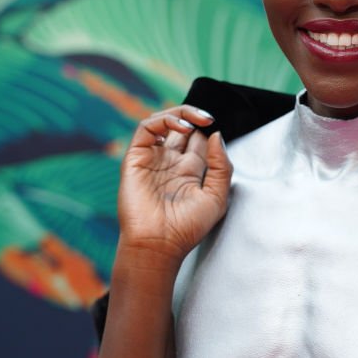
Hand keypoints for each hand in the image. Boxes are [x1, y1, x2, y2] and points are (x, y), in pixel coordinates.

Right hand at [117, 105, 231, 265]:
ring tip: (198, 119)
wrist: (158, 244)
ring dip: (182, 114)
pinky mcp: (136, 157)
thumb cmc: (186, 228)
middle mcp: (170, 163)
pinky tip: (181, 128)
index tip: (217, 129)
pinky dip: (164, 120)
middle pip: (181, 128)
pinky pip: (146, 128)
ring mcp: (152, 159)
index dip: (208, 130)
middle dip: (195, 117)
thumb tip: (216, 135)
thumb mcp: (217, 197)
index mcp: (189, 172)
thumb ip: (222, 166)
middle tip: (208, 118)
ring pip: (163, 122)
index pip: (199, 140)